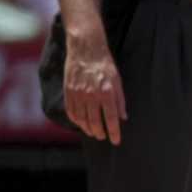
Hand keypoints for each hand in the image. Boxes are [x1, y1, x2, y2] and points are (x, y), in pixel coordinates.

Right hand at [64, 30, 125, 144]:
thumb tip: (123, 118)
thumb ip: (120, 101)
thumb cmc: (105, 65)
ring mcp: (78, 94)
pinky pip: (71, 111)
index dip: (114, 132)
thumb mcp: (118, 81)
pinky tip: (80, 123)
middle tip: (103, 137)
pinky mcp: (68, 91)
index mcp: (107, 92)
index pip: (111, 118)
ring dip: (88, 128)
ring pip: (82, 118)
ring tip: (93, 133)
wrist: (86, 51)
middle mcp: (91, 95)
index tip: (116, 141)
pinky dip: (76, 120)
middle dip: (100, 132)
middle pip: (95, 121)